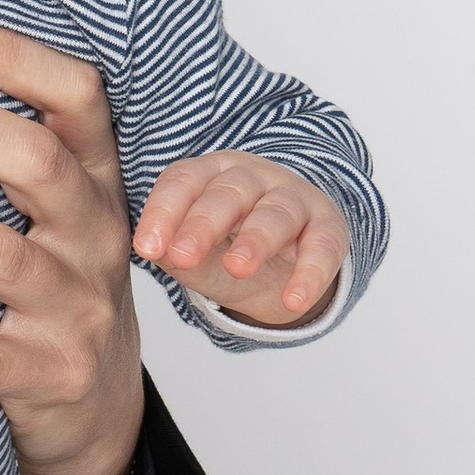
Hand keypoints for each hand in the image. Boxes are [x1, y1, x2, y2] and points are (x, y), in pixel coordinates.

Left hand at [0, 16, 144, 474]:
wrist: (98, 406)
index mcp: (92, 178)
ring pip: (0, 256)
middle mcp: (95, 233)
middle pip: (33, 160)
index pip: (74, 96)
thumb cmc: (49, 281)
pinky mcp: (54, 375)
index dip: (9, 58)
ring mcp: (78, 306)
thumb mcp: (46, 210)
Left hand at [132, 148, 347, 327]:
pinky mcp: (327, 227)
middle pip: (229, 192)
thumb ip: (173, 252)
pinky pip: (322, 246)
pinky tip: (294, 300)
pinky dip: (310, 274)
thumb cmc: (228, 248)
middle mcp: (253, 178)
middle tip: (183, 255)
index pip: (184, 180)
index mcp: (211, 174)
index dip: (164, 211)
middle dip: (204, 223)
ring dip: (256, 239)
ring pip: (276, 212)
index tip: (147, 248)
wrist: (282, 266)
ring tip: (237, 268)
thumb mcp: (196, 253)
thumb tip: (151, 250)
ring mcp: (293, 198)